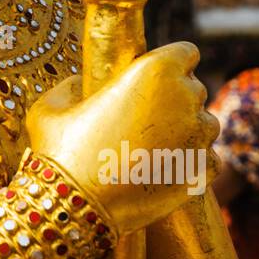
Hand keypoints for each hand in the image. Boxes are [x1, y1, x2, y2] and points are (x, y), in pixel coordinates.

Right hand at [27, 42, 218, 236]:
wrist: (74, 206)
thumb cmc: (59, 151)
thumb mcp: (50, 108)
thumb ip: (70, 88)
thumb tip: (78, 85)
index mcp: (154, 70)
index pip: (186, 53)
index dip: (172, 63)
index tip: (157, 77)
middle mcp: (184, 98)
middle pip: (195, 89)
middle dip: (177, 98)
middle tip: (146, 117)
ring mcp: (198, 137)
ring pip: (206, 125)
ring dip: (188, 131)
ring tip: (154, 147)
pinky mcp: (201, 172)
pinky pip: (208, 160)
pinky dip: (192, 163)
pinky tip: (164, 170)